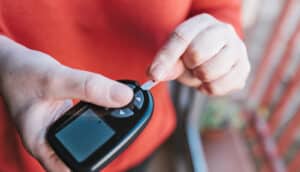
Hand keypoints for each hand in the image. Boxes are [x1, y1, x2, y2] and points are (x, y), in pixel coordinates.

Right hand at [0, 36, 132, 170]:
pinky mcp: (64, 116)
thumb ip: (89, 88)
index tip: (115, 145)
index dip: (93, 163)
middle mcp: (51, 139)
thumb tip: (124, 97)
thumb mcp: (56, 79)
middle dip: (104, 142)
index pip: (69, 168)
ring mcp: (58, 128)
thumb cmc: (22, 72)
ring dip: (104, 126)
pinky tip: (110, 104)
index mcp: (41, 142)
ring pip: (86, 136)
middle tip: (124, 125)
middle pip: (82, 153)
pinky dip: (99, 112)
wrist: (13, 61)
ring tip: (120, 113)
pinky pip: (86, 120)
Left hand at [149, 14, 249, 95]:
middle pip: (196, 53)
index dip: (166, 57)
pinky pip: (218, 86)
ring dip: (199, 78)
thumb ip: (167, 63)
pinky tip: (210, 81)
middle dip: (188, 65)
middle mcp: (224, 31)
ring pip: (208, 72)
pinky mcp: (243, 68)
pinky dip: (208, 88)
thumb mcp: (177, 55)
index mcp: (203, 22)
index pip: (181, 37)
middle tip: (191, 65)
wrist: (218, 57)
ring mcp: (238, 49)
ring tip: (201, 72)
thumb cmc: (194, 54)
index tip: (154, 74)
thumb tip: (156, 74)